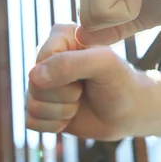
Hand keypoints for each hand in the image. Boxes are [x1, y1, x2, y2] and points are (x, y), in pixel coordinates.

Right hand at [25, 24, 140, 140]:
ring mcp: (41, 82)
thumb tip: (33, 77)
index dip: (65, 76)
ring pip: (32, 105)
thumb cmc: (120, 83)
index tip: (88, 74)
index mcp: (60, 36)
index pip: (43, 59)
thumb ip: (70, 64)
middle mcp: (46, 57)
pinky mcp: (40, 106)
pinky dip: (54, 125)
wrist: (129, 112)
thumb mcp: (104, 65)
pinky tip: (70, 117)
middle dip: (65, 96)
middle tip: (84, 91)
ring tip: (80, 102)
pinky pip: (31, 121)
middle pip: (35, 85)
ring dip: (62, 112)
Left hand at [76, 0, 160, 45]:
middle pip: (85, 18)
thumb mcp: (139, 14)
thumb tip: (81, 39)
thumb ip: (110, 27)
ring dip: (126, 13)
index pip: (88, 17)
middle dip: (121, 18)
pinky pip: (101, 12)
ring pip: (90, 18)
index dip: (121, 20)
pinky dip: (129, 10)